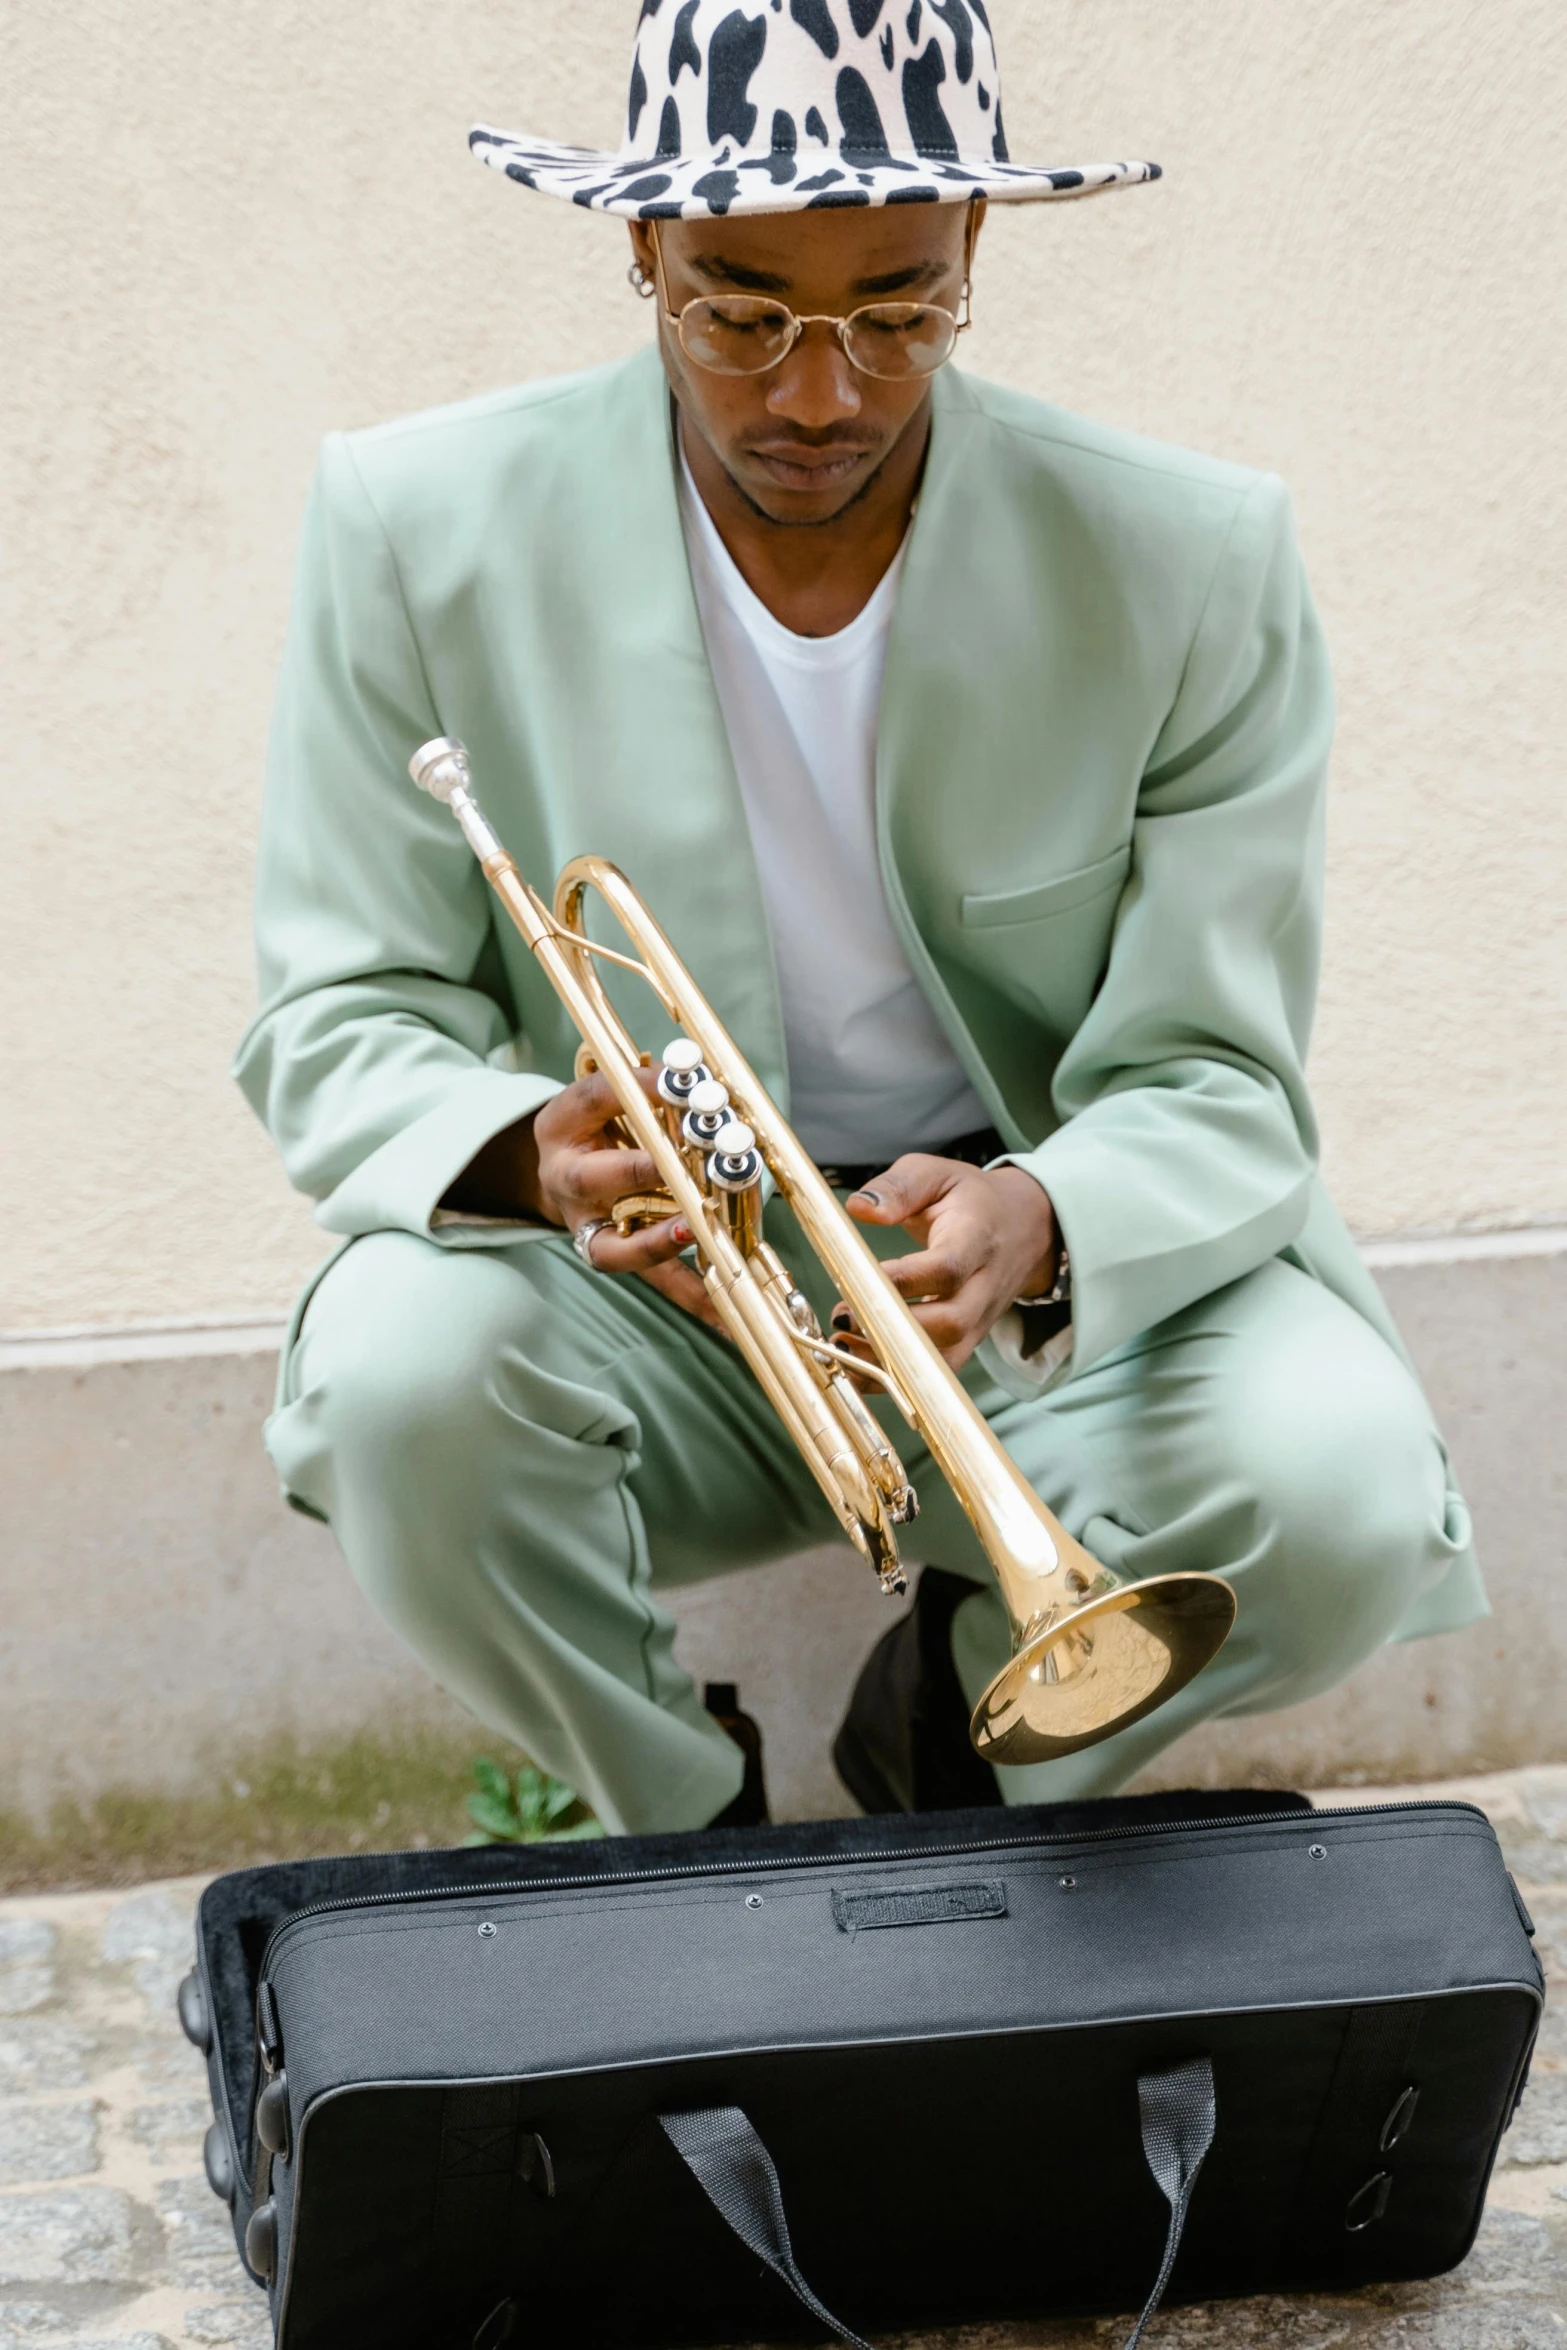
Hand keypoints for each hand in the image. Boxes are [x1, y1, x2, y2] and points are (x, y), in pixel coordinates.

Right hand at [443, 1071, 720, 1328]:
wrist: (553, 1171)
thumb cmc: (592, 1127)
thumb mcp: (604, 1096)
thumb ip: (641, 1086)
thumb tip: (687, 1075)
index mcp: (560, 1127)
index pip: (591, 1100)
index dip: (632, 1091)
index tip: (672, 1083)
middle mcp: (565, 1181)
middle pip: (591, 1179)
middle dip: (638, 1171)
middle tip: (679, 1164)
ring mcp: (587, 1227)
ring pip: (614, 1248)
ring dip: (657, 1243)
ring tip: (695, 1233)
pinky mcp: (617, 1258)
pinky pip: (655, 1282)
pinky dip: (693, 1299)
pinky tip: (726, 1316)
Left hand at [842, 1157, 1058, 1371]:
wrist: (1025, 1226)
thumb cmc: (970, 1199)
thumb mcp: (936, 1174)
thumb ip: (897, 1187)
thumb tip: (860, 1208)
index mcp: (977, 1237)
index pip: (948, 1267)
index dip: (905, 1281)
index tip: (858, 1281)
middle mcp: (984, 1285)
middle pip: (951, 1321)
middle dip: (894, 1328)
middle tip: (842, 1318)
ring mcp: (980, 1318)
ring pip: (945, 1356)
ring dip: (891, 1359)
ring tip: (840, 1347)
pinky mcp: (969, 1339)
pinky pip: (937, 1370)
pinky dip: (898, 1376)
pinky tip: (856, 1367)